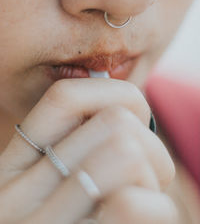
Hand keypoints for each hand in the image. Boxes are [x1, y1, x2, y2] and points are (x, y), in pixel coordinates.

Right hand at [0, 78, 176, 222]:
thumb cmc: (63, 223)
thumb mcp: (52, 186)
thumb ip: (78, 149)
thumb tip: (125, 110)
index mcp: (14, 167)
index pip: (64, 96)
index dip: (116, 94)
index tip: (136, 116)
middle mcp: (18, 195)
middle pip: (114, 123)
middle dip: (149, 144)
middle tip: (147, 173)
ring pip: (126, 153)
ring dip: (154, 174)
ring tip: (143, 197)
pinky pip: (132, 205)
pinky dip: (156, 209)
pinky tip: (146, 220)